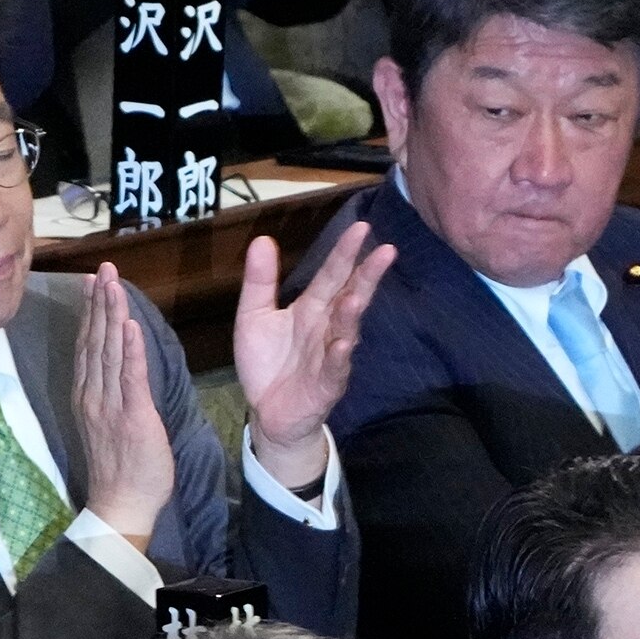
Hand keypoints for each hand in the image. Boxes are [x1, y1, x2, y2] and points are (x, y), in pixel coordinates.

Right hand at [74, 266, 176, 542]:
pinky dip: (129, 349)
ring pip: (109, 351)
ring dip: (111, 315)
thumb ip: (112, 391)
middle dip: (99, 302)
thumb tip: (116, 365)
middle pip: (95, 341)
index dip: (90, 312)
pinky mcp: (132, 416)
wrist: (121, 504)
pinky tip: (128, 324)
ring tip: (113, 283)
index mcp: (87, 396)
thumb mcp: (109, 423)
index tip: (92, 283)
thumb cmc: (120, 467)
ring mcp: (110, 405)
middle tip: (103, 269)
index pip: (87, 346)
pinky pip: (129, 377)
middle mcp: (93, 395)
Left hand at [232, 225, 391, 488]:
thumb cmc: (267, 361)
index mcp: (311, 308)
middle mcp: (326, 328)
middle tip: (386, 250)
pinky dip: (338, 357)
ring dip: (351, 315)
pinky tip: (342, 344)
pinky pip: (334, 369)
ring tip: (355, 296)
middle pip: (350, 296)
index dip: (344, 253)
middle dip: (366, 276)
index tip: (361, 227)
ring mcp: (330, 356)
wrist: (267, 411)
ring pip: (345, 331)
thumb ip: (260, 281)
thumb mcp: (254, 316)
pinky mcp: (325, 385)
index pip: (332, 275)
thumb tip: (261, 239)